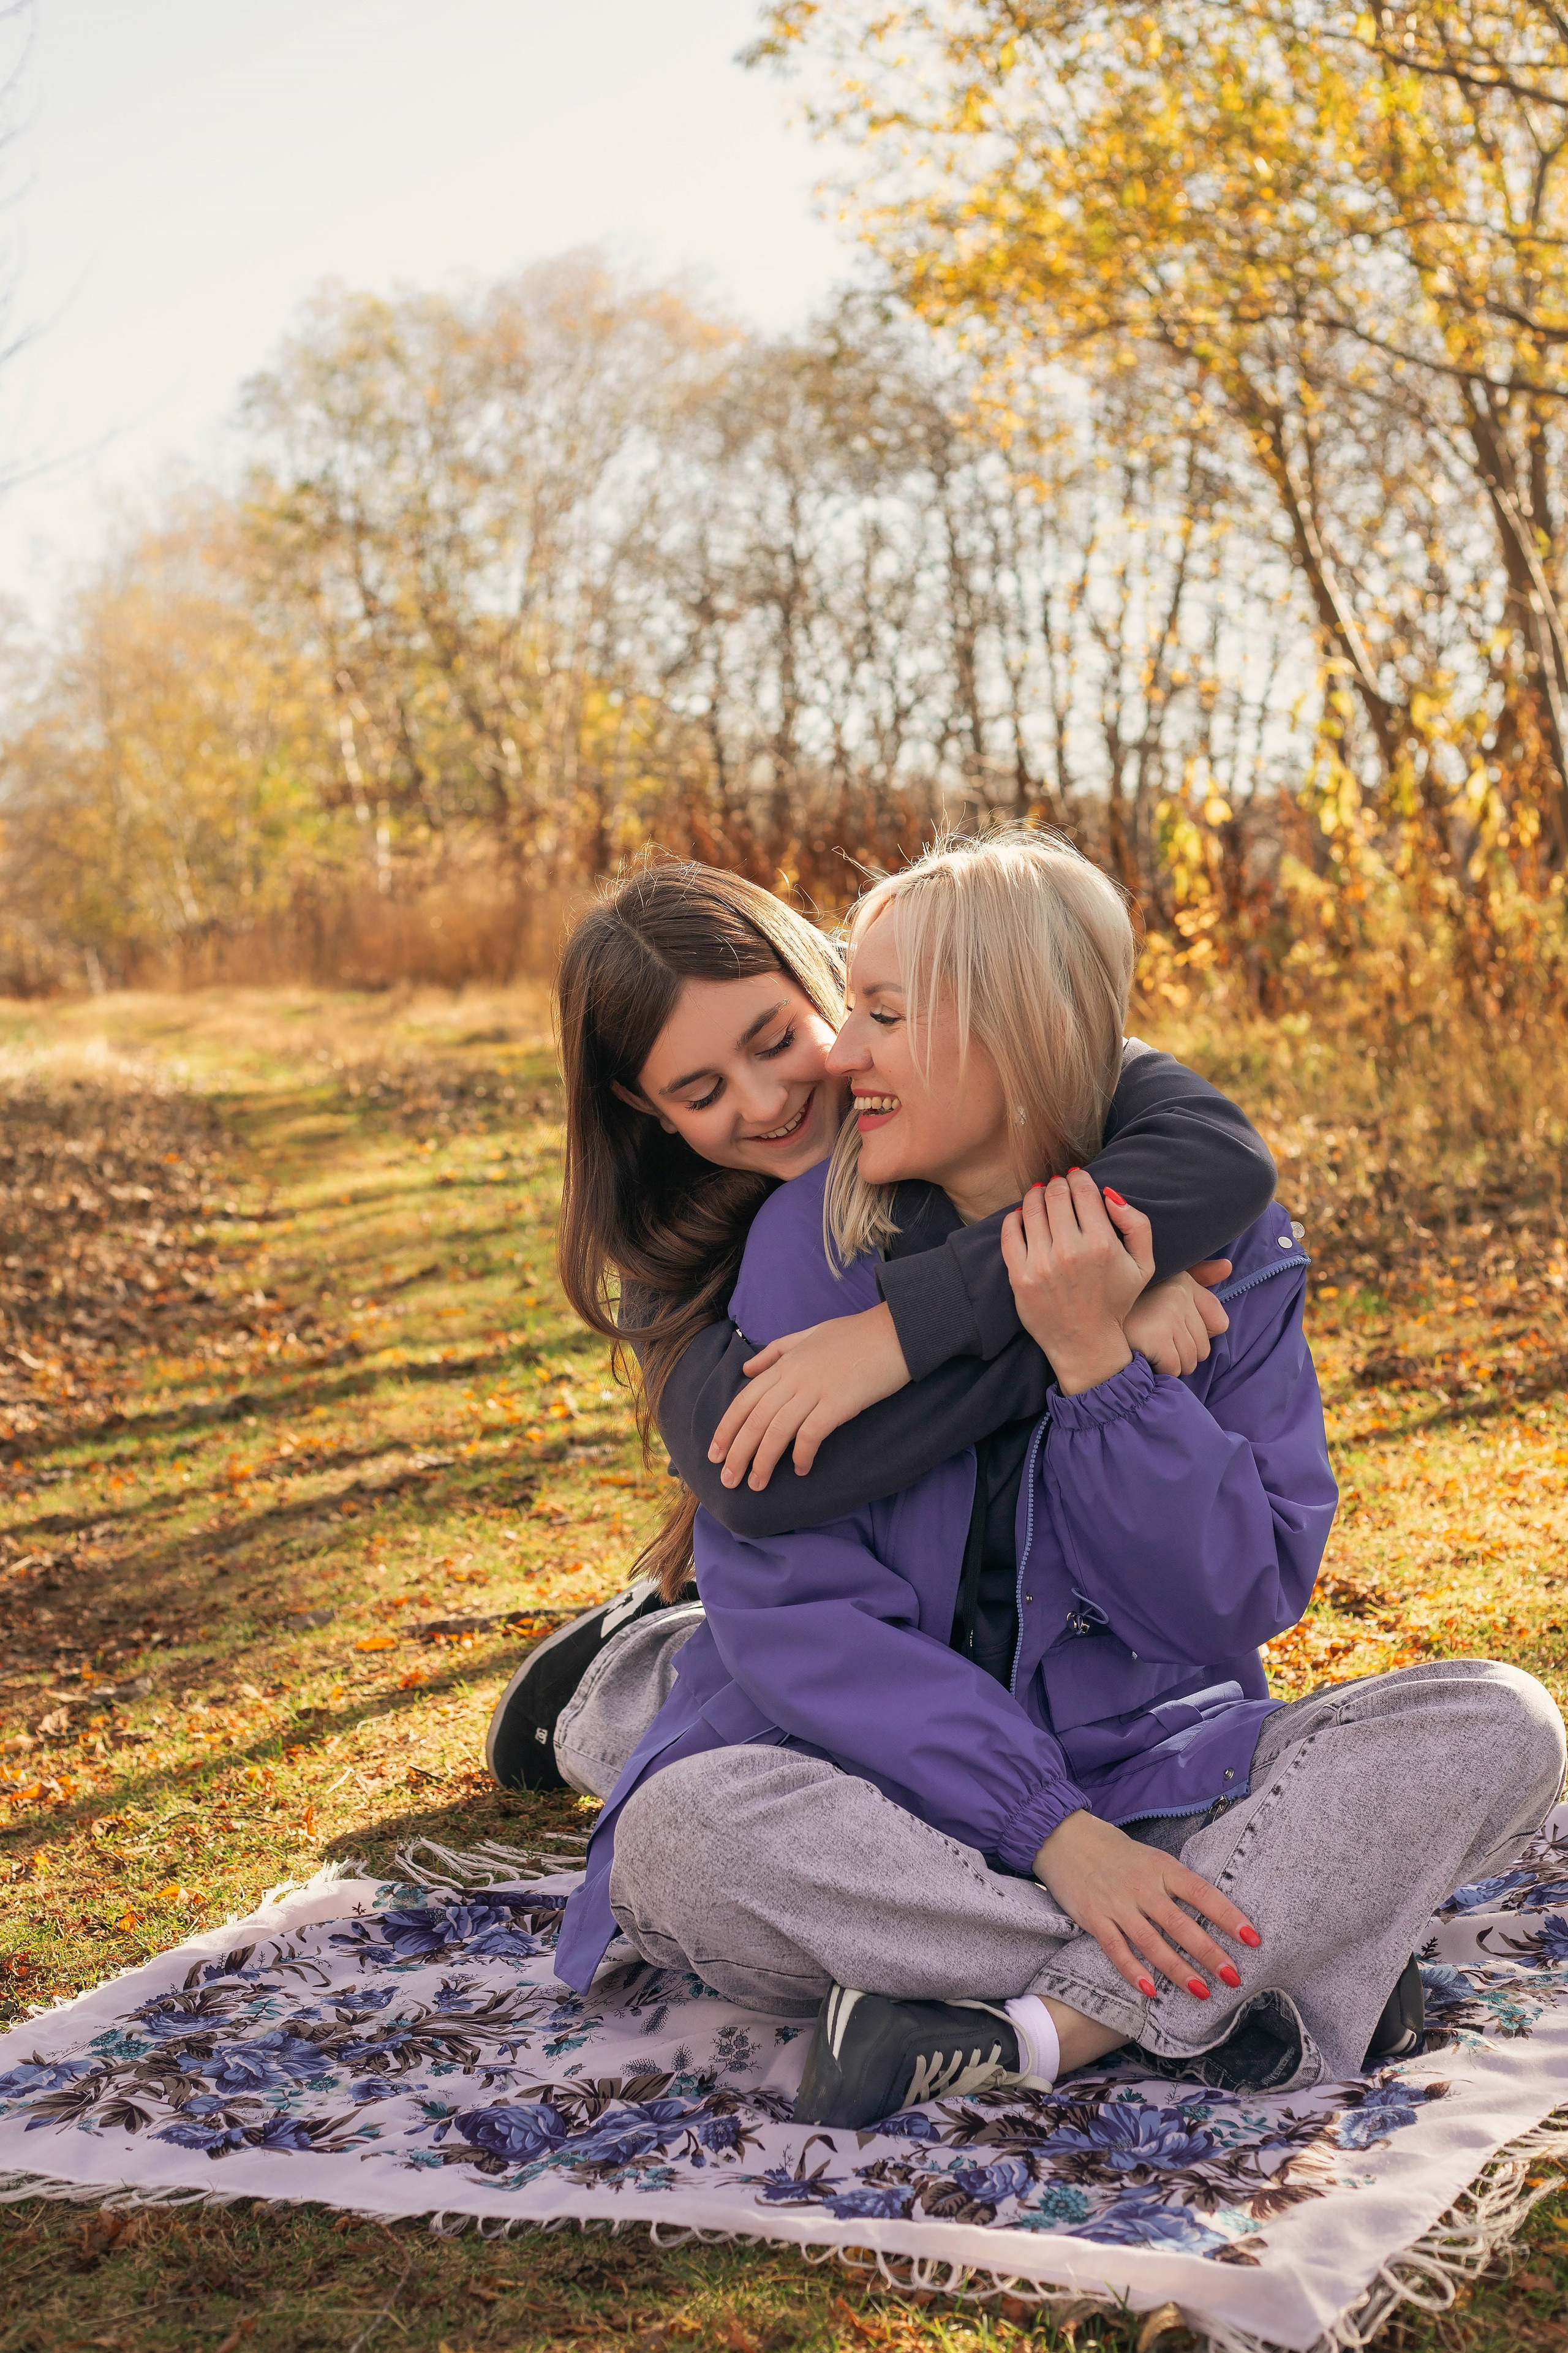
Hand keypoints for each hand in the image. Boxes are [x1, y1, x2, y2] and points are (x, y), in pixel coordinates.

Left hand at [707, 1301, 910, 1488]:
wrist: (897, 1330)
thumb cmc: (856, 1334)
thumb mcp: (809, 1334)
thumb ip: (777, 1351)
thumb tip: (746, 1370)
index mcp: (785, 1363)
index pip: (744, 1400)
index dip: (726, 1429)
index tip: (715, 1454)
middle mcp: (794, 1377)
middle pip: (755, 1419)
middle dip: (738, 1452)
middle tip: (728, 1480)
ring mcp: (815, 1389)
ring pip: (777, 1430)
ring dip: (763, 1460)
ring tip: (756, 1484)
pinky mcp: (839, 1402)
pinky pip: (811, 1433)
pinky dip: (801, 1454)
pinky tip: (799, 1470)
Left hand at [999, 1170, 1151, 1393]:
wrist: (1086, 1344)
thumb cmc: (1115, 1300)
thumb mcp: (1143, 1264)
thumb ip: (1137, 1224)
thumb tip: (1109, 1193)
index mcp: (1102, 1243)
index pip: (1083, 1190)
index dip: (1079, 1177)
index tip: (1077, 1178)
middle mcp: (1070, 1251)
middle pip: (1056, 1194)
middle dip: (1058, 1185)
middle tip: (1059, 1188)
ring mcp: (1041, 1264)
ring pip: (1032, 1207)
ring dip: (1036, 1196)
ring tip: (1041, 1197)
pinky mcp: (1019, 1276)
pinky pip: (1010, 1231)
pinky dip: (1015, 1217)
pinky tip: (1023, 1217)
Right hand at [1033, 1809, 1259, 1997]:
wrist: (1064, 1837)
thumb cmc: (1114, 1850)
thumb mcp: (1151, 1858)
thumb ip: (1175, 1884)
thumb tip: (1210, 1914)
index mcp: (1163, 1868)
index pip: (1203, 1894)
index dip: (1229, 1917)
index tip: (1252, 1939)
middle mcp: (1143, 1887)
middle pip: (1182, 1925)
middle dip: (1210, 1954)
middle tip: (1233, 1977)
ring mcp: (1118, 1904)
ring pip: (1153, 1943)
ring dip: (1179, 1970)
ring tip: (1202, 1992)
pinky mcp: (1094, 1918)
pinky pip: (1117, 1950)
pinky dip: (1134, 1971)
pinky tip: (1151, 1990)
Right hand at [1124, 1266, 1231, 1375]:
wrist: (1087, 1316)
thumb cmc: (1129, 1306)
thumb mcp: (1165, 1284)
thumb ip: (1198, 1280)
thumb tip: (1227, 1268)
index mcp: (1183, 1282)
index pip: (1219, 1323)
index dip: (1197, 1335)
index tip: (1171, 1331)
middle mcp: (1179, 1294)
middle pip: (1204, 1348)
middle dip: (1182, 1352)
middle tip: (1153, 1341)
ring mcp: (1167, 1313)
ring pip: (1190, 1361)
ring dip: (1170, 1364)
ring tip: (1147, 1347)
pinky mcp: (1155, 1334)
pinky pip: (1173, 1367)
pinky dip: (1159, 1369)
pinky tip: (1141, 1354)